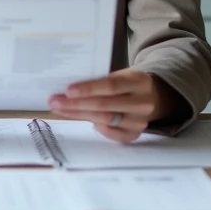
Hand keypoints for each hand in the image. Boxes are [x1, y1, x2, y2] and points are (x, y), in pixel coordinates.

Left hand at [48, 69, 175, 142]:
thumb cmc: (129, 83)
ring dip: (79, 115)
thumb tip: (70, 89)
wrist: (155, 96)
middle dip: (76, 104)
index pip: (111, 86)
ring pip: (105, 120)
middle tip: (55, 102)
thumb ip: (103, 80)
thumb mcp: (122, 75)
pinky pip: (112, 134)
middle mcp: (142, 103)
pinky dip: (97, 127)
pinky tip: (84, 120)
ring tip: (60, 110)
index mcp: (139, 81)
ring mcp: (140, 121)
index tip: (67, 90)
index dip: (88, 89)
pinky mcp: (135, 134)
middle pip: (105, 105)